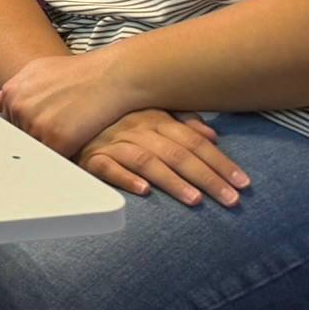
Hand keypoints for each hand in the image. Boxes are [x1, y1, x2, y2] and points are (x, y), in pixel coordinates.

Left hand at [0, 49, 137, 158]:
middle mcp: (19, 109)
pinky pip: (53, 158)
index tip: (36, 126)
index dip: (26, 125)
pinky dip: (62, 155)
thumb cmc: (76, 73)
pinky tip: (74, 142)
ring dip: (49, 146)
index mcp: (12, 93)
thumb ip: (11, 90)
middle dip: (37, 135)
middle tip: (59, 125)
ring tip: (69, 129)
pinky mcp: (56, 141)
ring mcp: (36, 126)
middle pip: (21, 136)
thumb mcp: (36, 71)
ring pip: (36, 149)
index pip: (9, 122)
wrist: (108, 76)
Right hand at [77, 110, 248, 206]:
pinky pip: (107, 167)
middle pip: (177, 153)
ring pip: (147, 161)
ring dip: (172, 181)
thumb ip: (180, 121)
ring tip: (195, 200)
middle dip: (207, 177)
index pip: (193, 141)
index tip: (243, 182)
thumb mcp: (146, 111)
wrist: (65, 108)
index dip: (220, 161)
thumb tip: (212, 135)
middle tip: (232, 200)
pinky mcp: (89, 156)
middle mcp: (136, 128)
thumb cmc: (112, 116)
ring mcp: (112, 141)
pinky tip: (143, 191)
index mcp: (153, 117)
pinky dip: (126, 178)